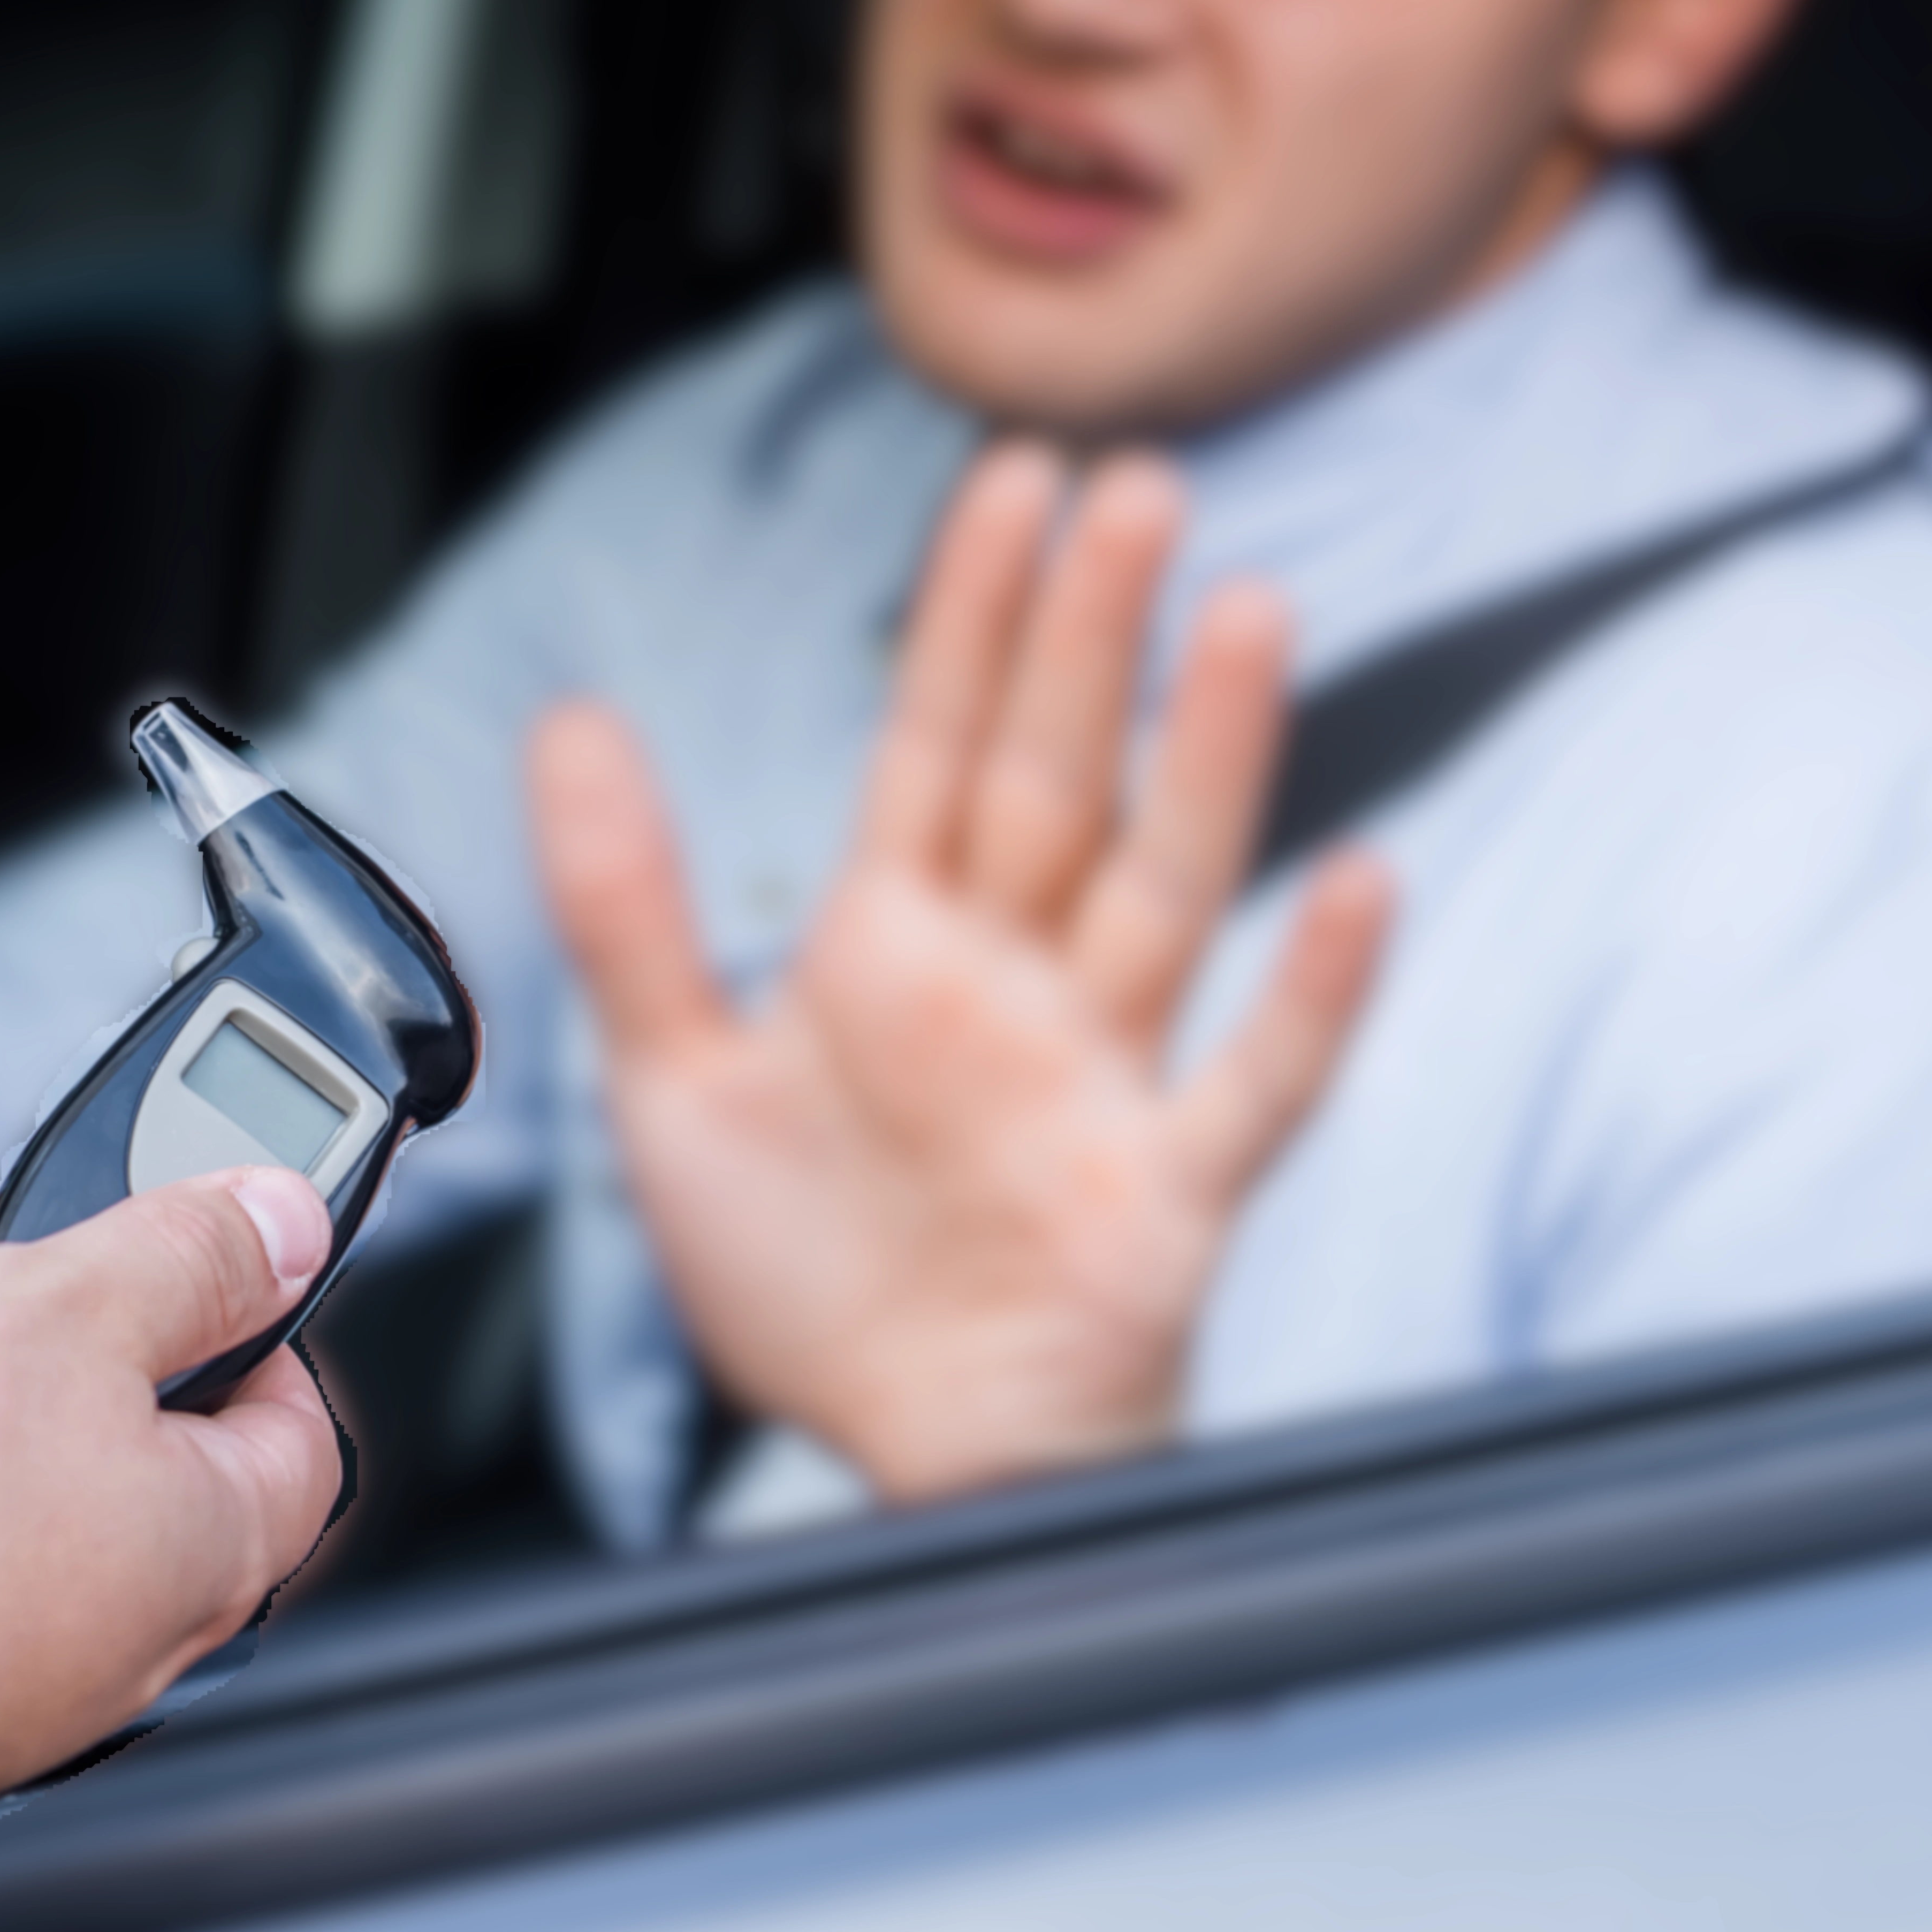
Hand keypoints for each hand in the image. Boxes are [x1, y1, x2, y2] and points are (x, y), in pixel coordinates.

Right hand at [0, 1171, 344, 1815]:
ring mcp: (7, 1675)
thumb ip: (187, 1256)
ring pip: (18, 1488)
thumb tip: (286, 1223)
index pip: (295, 1426)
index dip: (255, 1319)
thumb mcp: (62, 1303)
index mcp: (209, 1548)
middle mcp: (126, 1639)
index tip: (196, 1257)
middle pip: (141, 1450)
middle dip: (59, 1334)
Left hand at [530, 444, 1393, 1502]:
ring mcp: (1104, 1078)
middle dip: (1094, 635)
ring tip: (1252, 615)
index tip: (1013, 480)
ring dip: (1214, 755)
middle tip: (1141, 485)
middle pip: (1060, 779)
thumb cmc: (809, 1277)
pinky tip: (1362, 884)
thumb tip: (569, 721)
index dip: (973, 612)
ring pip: (1170, 886)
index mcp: (898, 948)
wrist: (893, 1451)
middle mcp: (1014, 985)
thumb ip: (625, 903)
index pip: (940, 740)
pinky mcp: (1168, 1191)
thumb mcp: (673, 1080)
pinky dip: (1314, 989)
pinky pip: (1256, 1078)